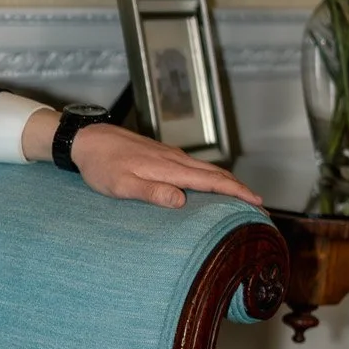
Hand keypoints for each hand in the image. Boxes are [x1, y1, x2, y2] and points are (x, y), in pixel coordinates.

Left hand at [21, 112, 263, 212]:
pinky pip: (195, 167)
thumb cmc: (101, 165)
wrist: (88, 139)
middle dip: (241, 190)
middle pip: (217, 174)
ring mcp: (170, 156)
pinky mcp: (163, 156)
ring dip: (228, 183)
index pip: (213, 181)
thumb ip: (151, 192)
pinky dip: (211, 177)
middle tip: (260, 208)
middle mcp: (176, 159)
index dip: (237, 193)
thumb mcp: (121, 184)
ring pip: (207, 170)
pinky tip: (210, 186)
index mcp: (170, 168)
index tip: (258, 205)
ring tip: (243, 199)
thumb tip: (181, 200)